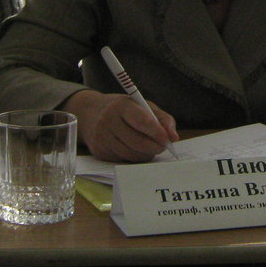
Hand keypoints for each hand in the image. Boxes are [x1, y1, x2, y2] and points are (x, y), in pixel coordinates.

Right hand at [64, 89, 178, 162]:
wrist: (91, 113)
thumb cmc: (125, 110)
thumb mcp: (143, 106)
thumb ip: (163, 119)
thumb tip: (174, 137)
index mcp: (122, 106)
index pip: (141, 121)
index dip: (156, 132)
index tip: (167, 139)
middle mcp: (108, 120)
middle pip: (137, 141)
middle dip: (154, 147)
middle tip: (162, 147)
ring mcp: (102, 137)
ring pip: (131, 154)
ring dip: (145, 154)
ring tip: (150, 148)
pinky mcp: (98, 151)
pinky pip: (122, 160)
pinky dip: (133, 158)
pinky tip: (135, 150)